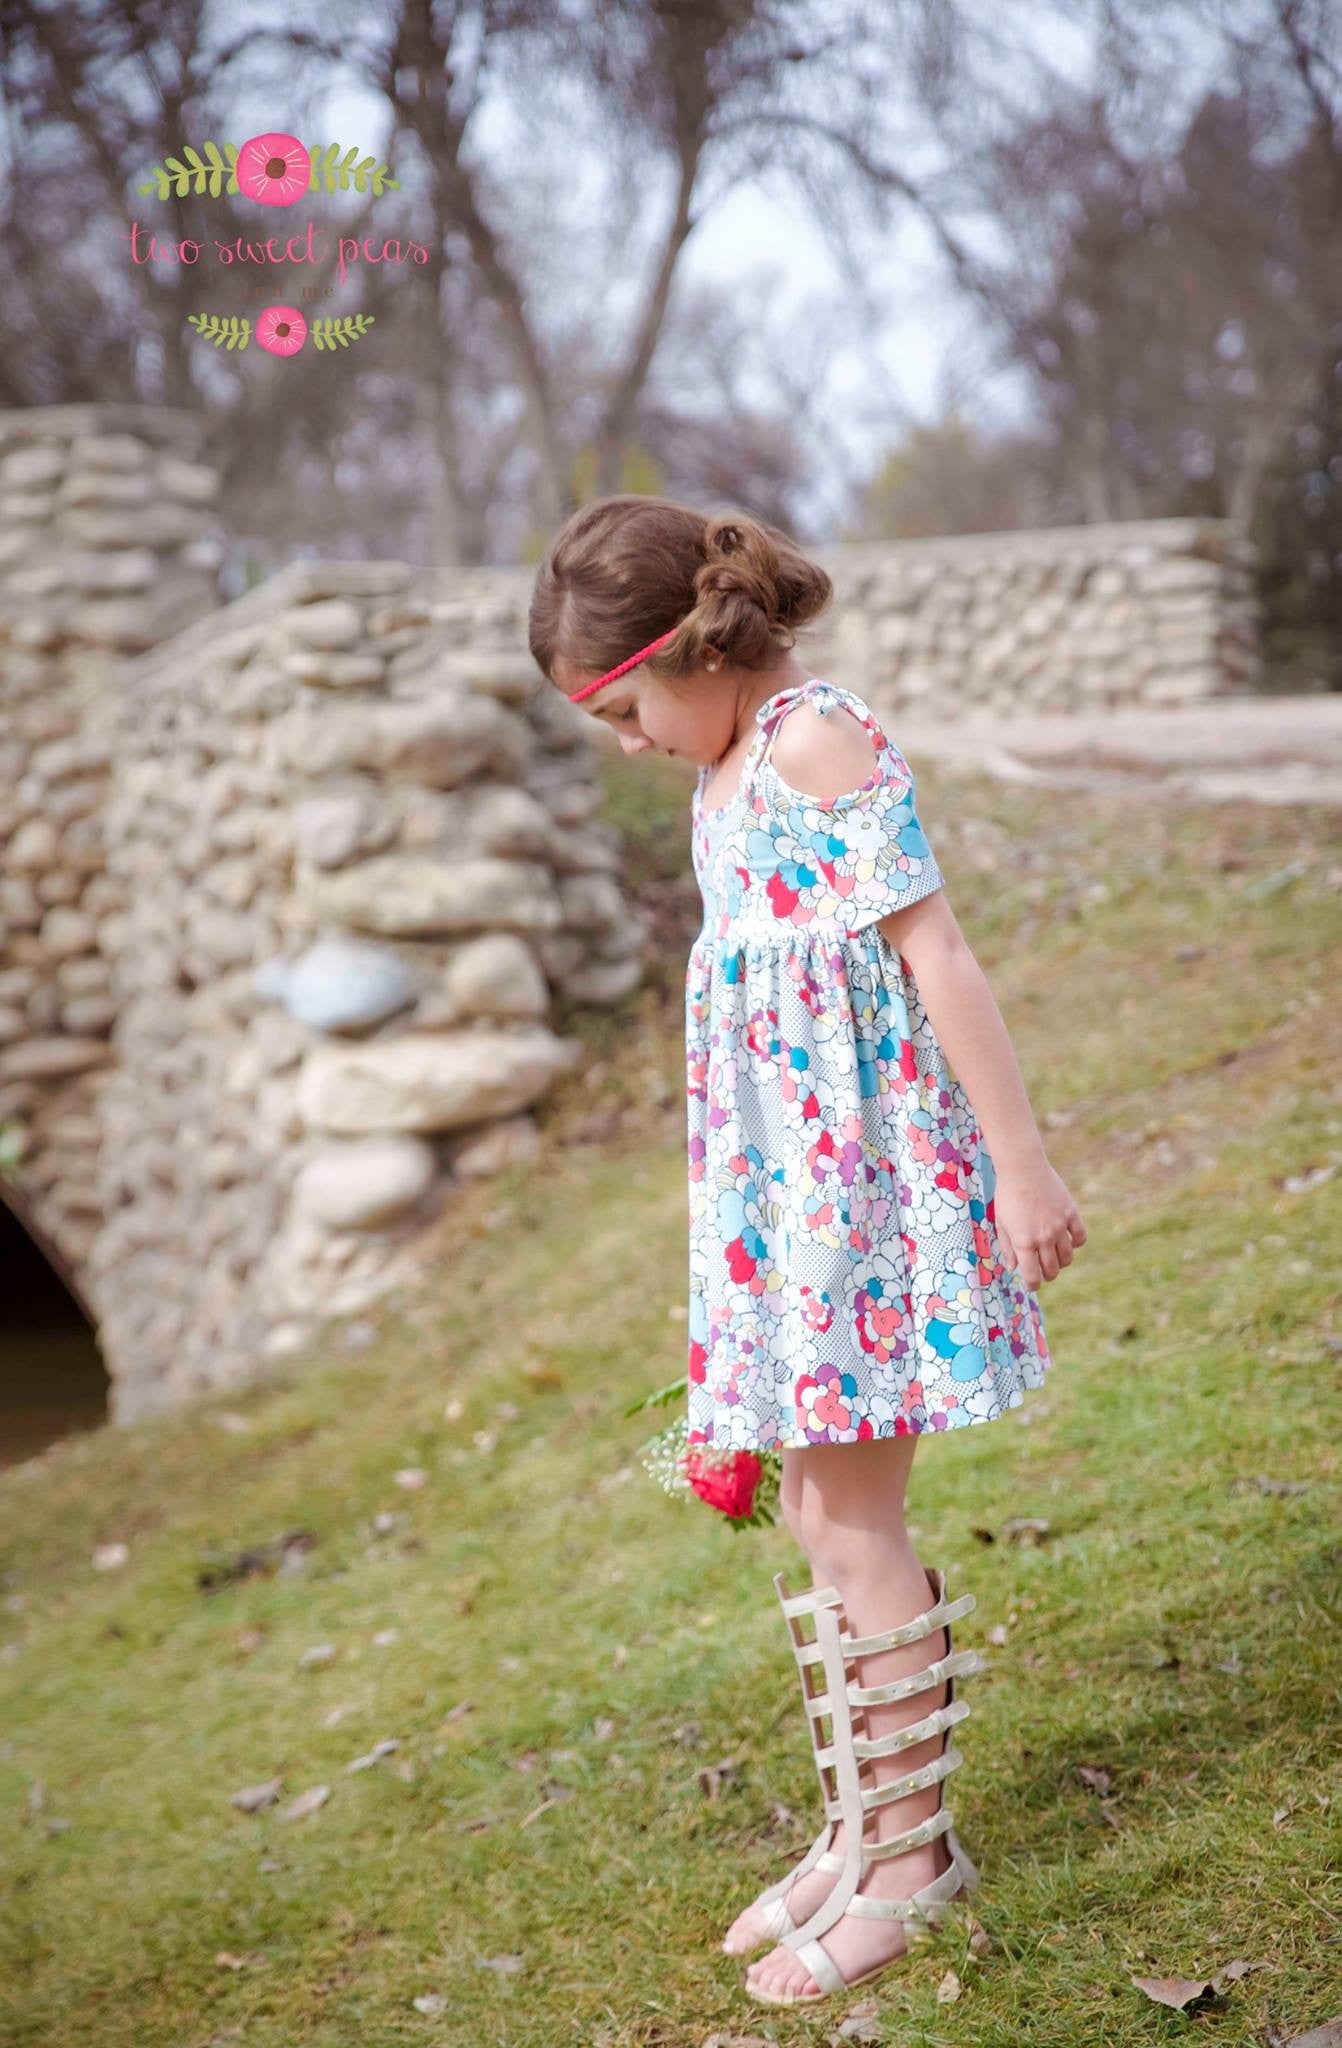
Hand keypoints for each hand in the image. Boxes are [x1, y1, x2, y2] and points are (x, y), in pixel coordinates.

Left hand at [991, 1157, 1085, 1289]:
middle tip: (1042, 1272)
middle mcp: (1044, 1237)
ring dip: (1061, 1262)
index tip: (1031, 1284)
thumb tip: (1014, 1268)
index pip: (1033, 1276)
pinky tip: (1068, 1241)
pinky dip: (1076, 1243)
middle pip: (1052, 1270)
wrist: (1023, 1168)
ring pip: (1068, 1257)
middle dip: (1047, 1275)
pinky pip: (1080, 1237)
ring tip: (1054, 1258)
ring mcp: (1059, 1226)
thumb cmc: (1007, 1195)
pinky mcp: (1071, 1213)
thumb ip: (1007, 1247)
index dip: (1033, 1285)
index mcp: (1024, 1242)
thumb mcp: (1001, 1223)